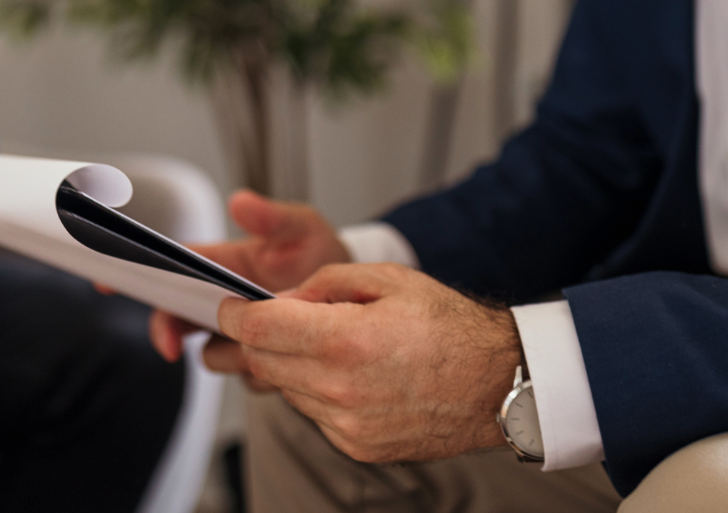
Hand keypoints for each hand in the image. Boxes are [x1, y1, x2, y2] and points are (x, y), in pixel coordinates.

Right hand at [148, 190, 349, 375]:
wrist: (359, 300)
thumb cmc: (323, 255)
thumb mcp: (304, 228)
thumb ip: (273, 216)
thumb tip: (241, 201)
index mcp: (222, 262)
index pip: (169, 266)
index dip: (137, 272)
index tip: (109, 281)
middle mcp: (221, 299)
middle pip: (174, 316)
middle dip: (168, 329)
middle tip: (173, 343)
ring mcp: (237, 333)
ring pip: (210, 354)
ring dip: (227, 353)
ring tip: (258, 342)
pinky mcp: (258, 361)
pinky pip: (246, 376)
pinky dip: (261, 370)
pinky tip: (285, 358)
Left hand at [218, 263, 521, 463]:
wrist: (498, 383)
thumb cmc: (450, 327)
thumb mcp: (386, 280)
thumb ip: (324, 284)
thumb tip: (283, 299)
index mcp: (344, 340)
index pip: (258, 329)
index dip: (234, 314)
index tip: (229, 306)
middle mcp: (340, 389)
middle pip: (263, 363)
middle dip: (259, 338)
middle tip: (275, 319)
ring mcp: (348, 425)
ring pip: (286, 390)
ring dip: (290, 365)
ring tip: (328, 344)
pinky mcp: (357, 446)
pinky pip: (314, 414)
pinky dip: (318, 392)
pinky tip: (350, 374)